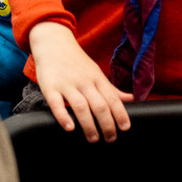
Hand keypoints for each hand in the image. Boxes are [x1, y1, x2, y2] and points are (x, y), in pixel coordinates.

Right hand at [28, 22, 131, 141]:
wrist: (53, 43)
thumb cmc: (76, 62)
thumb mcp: (96, 72)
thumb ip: (111, 89)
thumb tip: (132, 99)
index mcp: (97, 79)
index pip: (112, 99)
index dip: (120, 114)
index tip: (125, 128)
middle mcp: (84, 82)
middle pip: (99, 105)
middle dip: (107, 124)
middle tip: (110, 138)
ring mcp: (67, 84)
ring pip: (81, 107)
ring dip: (89, 125)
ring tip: (93, 138)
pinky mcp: (50, 87)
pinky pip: (56, 103)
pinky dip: (63, 116)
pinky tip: (69, 127)